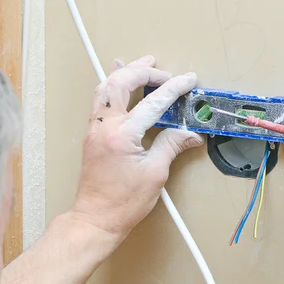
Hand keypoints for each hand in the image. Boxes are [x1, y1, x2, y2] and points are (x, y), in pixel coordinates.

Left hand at [71, 55, 203, 237]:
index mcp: (121, 135)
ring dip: (125, 73)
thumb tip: (191, 133)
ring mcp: (94, 129)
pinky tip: (116, 77)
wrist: (96, 218)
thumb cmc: (124, 202)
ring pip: (105, 88)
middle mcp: (104, 126)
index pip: (152, 102)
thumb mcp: (155, 174)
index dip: (173, 88)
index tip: (189, 80)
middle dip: (144, 72)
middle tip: (165, 72)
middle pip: (121, 83)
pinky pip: (99, 101)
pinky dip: (111, 86)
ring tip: (143, 65)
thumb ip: (171, 145)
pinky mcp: (93, 135)